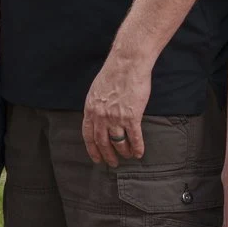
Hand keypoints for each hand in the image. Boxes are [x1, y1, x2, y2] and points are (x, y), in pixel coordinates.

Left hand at [80, 52, 151, 166]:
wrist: (127, 64)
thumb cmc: (114, 73)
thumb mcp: (97, 90)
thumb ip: (97, 105)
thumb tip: (99, 116)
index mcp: (90, 109)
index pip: (88, 135)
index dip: (92, 149)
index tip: (96, 158)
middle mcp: (101, 116)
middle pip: (102, 142)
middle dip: (107, 155)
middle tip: (112, 163)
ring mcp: (116, 117)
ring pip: (118, 142)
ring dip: (123, 152)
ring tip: (128, 156)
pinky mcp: (132, 116)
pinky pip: (134, 137)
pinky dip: (137, 147)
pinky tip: (139, 153)